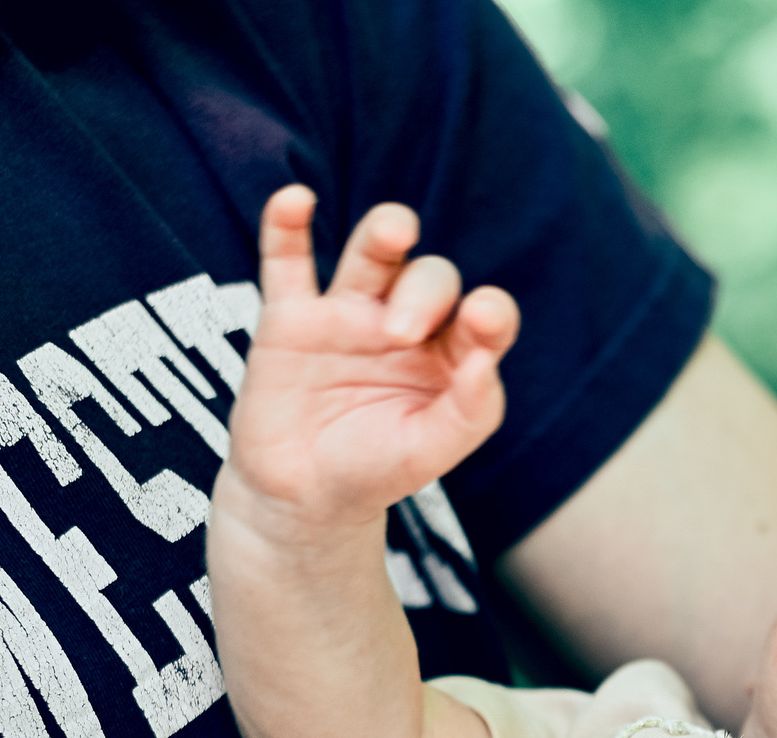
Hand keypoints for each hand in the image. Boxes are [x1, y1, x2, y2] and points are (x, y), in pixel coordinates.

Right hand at [223, 186, 518, 542]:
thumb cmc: (375, 472)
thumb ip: (471, 410)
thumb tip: (489, 360)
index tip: (482, 319)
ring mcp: (346, 316)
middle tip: (399, 334)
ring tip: (396, 230)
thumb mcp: (431, 452)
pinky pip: (287, 260)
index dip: (490, 311)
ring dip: (384, 232)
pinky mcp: (290, 318)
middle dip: (422, 295)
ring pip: (372, 256)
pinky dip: (286, 226)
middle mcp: (403, 325)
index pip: (484, 317)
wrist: (301, 498)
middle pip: (429, 278)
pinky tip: (296, 199)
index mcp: (450, 357)